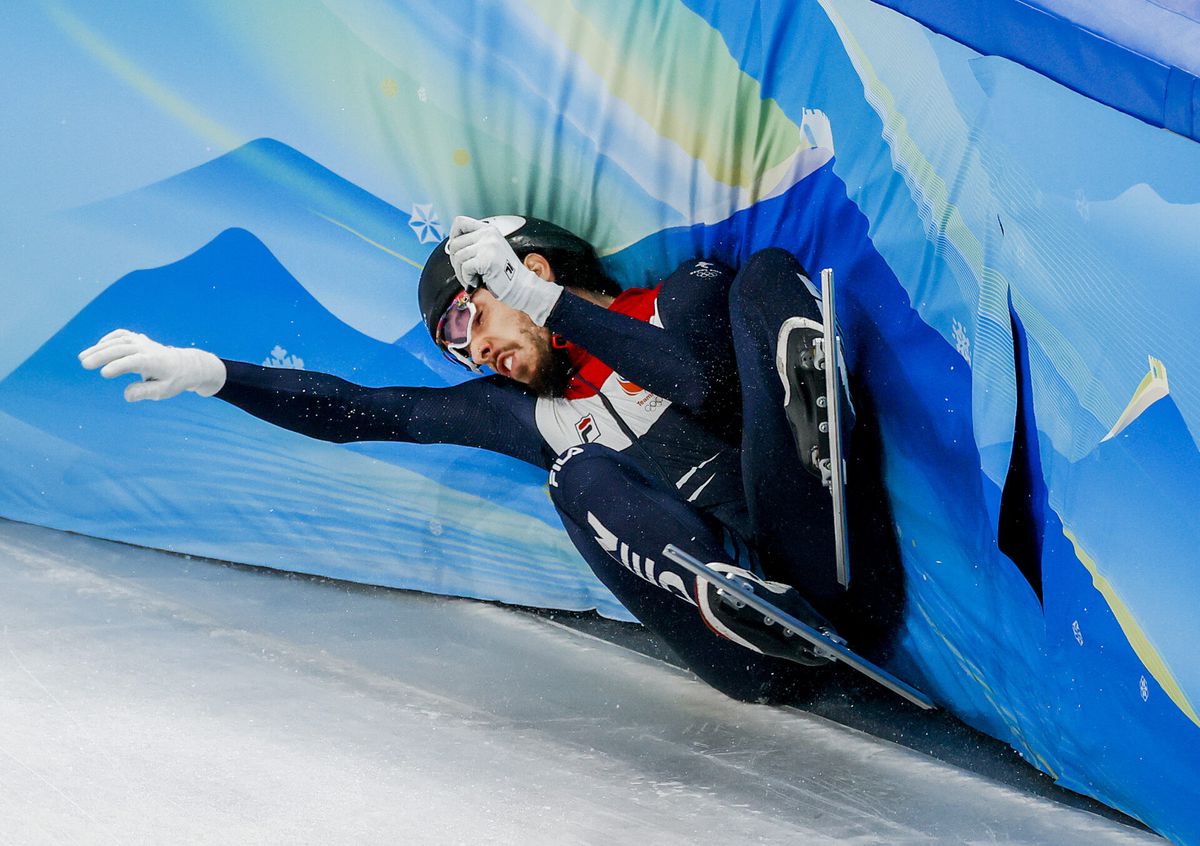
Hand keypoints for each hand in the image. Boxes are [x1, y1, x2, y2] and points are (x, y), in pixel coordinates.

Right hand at [78, 329, 226, 401]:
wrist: (186, 365)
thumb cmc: (173, 380)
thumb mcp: (163, 391)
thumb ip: (145, 392)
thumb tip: (126, 395)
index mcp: (153, 361)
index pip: (133, 362)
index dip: (118, 366)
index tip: (104, 373)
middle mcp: (146, 348)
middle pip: (121, 349)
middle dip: (102, 355)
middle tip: (85, 364)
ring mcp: (142, 342)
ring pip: (118, 341)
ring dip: (99, 347)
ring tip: (82, 357)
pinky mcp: (138, 339)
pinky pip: (122, 334)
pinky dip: (109, 338)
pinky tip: (97, 347)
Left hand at [446, 216, 560, 324]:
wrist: (521, 287)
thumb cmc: (505, 274)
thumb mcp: (490, 251)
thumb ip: (474, 245)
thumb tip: (451, 248)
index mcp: (489, 230)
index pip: (460, 222)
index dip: (453, 236)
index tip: (456, 251)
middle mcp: (488, 234)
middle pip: (455, 243)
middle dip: (455, 262)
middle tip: (465, 273)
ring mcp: (488, 245)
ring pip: (458, 257)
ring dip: (461, 273)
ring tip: (472, 279)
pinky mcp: (486, 259)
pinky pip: (465, 268)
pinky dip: (467, 279)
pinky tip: (477, 281)